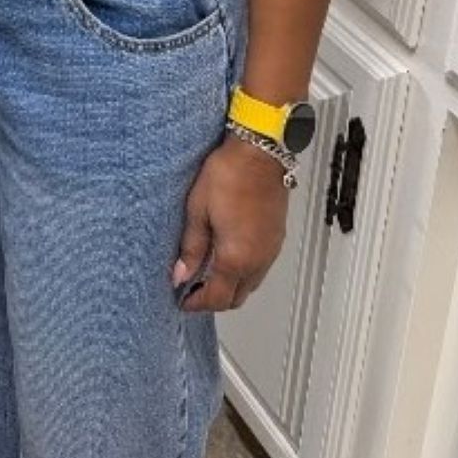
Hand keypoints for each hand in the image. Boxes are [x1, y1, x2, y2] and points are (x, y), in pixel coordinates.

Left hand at [172, 135, 290, 313]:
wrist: (259, 154)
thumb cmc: (229, 174)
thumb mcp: (198, 209)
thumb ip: (191, 247)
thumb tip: (181, 274)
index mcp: (235, 258)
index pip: (216, 298)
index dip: (197, 303)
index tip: (183, 299)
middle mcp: (257, 261)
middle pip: (236, 298)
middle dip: (214, 299)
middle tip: (193, 288)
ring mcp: (270, 251)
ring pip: (250, 285)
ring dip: (230, 286)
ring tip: (208, 272)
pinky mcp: (277, 240)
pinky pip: (260, 269)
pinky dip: (244, 272)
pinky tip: (229, 256)